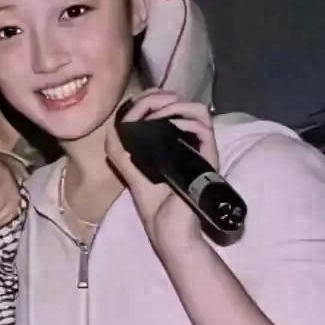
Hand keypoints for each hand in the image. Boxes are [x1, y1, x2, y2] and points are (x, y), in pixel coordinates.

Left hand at [104, 88, 215, 249]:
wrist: (169, 228)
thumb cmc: (153, 202)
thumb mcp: (129, 170)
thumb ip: (119, 147)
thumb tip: (117, 122)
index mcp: (170, 142)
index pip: (167, 107)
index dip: (152, 98)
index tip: (136, 102)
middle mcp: (187, 141)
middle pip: (181, 102)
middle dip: (160, 96)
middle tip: (147, 103)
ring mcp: (198, 148)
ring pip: (197, 110)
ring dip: (174, 105)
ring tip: (158, 113)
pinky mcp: (207, 157)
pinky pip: (204, 127)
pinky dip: (185, 121)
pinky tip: (168, 127)